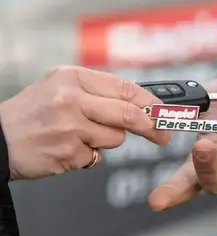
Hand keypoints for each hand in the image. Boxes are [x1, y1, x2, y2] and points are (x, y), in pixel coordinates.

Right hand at [0, 65, 169, 180]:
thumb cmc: (31, 112)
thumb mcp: (60, 86)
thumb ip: (97, 91)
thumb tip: (141, 102)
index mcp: (72, 78)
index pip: (126, 88)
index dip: (152, 102)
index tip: (167, 112)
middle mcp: (71, 99)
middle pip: (129, 114)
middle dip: (152, 127)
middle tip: (163, 135)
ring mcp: (69, 128)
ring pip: (115, 138)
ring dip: (107, 141)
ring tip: (79, 134)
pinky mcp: (67, 153)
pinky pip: (95, 157)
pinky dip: (87, 155)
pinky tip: (66, 147)